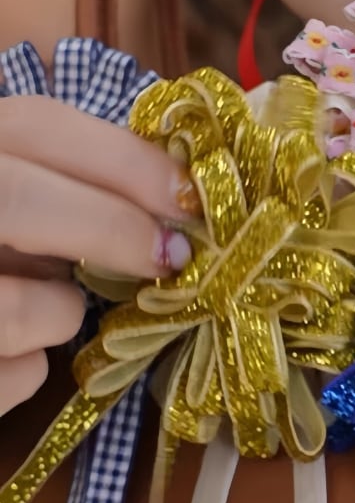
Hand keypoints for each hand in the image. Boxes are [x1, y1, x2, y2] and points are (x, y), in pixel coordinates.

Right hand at [0, 95, 197, 415]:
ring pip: (31, 308)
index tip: (187, 198)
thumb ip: (59, 188)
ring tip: (38, 306)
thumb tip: (170, 208)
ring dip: (60, 311)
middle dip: (113, 228)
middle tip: (171, 259)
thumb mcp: (8, 200)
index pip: (33, 124)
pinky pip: (18, 377)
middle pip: (19, 197)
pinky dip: (25, 371)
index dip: (126, 160)